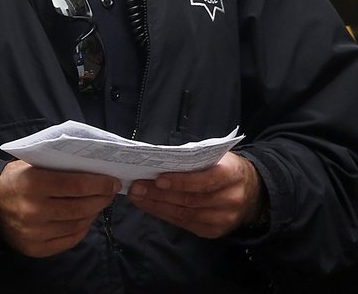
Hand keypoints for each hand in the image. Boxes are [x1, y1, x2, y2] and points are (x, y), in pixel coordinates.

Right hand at [0, 160, 119, 256]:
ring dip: (93, 213)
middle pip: (81, 207)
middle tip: (109, 192)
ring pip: (78, 224)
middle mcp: (34, 210)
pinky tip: (85, 218)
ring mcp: (35, 232)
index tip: (112, 181)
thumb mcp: (29, 165)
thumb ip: (56, 167)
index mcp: (32, 184)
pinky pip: (69, 240)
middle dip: (101, 198)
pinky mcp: (36, 248)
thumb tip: (92, 168)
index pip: (76, 185)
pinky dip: (82, 228)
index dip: (99, 184)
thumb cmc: (13, 180)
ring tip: (98, 203)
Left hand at [127, 152, 265, 237]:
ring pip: (186, 214)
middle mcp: (231, 199)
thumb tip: (157, 161)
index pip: (205, 180)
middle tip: (136, 187)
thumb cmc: (224, 168)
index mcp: (232, 174)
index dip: (181, 181)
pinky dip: (165, 214)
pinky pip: (186, 224)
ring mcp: (224, 218)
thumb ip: (192, 159)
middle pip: (191, 199)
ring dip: (157, 206)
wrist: (252, 192)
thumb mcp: (216, 157)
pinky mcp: (215, 231)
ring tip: (137, 197)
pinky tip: (149, 206)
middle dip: (159, 194)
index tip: (158, 179)